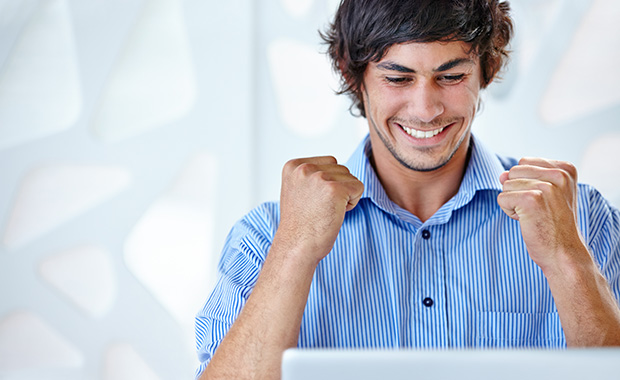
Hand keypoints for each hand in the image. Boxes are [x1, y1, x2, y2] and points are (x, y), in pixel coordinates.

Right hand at [275, 156, 363, 263]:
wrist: (296, 247)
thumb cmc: (300, 225)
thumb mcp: (297, 191)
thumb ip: (311, 176)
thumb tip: (336, 169)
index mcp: (293, 166)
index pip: (329, 162)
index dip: (327, 183)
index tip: (312, 201)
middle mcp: (304, 168)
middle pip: (341, 168)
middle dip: (337, 189)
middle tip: (320, 209)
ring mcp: (319, 177)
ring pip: (350, 178)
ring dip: (345, 196)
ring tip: (326, 211)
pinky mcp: (334, 189)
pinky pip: (358, 188)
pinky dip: (352, 203)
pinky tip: (335, 213)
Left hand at [497, 157, 586, 272]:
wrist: (564, 253)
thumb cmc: (554, 225)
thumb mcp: (546, 195)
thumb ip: (524, 178)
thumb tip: (501, 174)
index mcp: (565, 169)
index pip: (524, 162)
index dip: (525, 183)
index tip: (543, 201)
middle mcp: (559, 174)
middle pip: (513, 172)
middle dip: (517, 192)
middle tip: (537, 210)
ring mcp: (546, 186)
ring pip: (506, 185)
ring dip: (513, 203)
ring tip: (533, 216)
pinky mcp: (531, 199)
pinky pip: (502, 198)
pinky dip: (509, 212)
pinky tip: (527, 221)